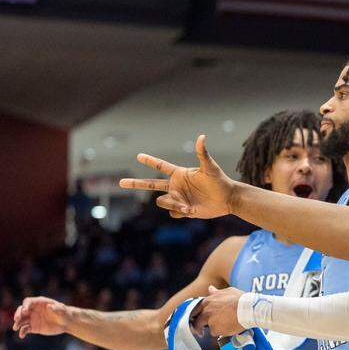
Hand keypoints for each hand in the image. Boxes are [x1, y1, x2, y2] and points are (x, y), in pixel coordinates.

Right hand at [12, 297, 68, 337]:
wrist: (66, 323)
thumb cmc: (64, 313)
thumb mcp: (62, 310)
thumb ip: (57, 308)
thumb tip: (50, 306)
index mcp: (39, 303)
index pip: (28, 302)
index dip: (25, 306)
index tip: (25, 311)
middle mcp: (33, 310)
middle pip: (21, 310)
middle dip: (18, 314)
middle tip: (17, 319)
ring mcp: (32, 318)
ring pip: (21, 320)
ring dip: (17, 323)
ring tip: (15, 328)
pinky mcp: (33, 327)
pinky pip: (25, 329)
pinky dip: (22, 332)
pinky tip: (22, 335)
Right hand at [119, 135, 238, 218]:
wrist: (227, 198)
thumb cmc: (220, 181)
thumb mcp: (210, 167)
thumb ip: (202, 153)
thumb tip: (201, 136)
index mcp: (179, 174)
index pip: (160, 166)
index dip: (150, 161)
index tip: (138, 155)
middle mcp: (176, 186)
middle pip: (150, 184)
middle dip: (136, 183)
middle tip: (121, 182)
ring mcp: (178, 198)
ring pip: (162, 202)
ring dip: (173, 204)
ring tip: (187, 206)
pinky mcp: (183, 210)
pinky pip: (173, 213)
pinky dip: (180, 212)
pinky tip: (191, 210)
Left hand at [191, 286, 244, 336]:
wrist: (249, 309)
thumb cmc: (241, 299)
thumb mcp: (228, 292)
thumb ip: (216, 292)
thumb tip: (210, 289)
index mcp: (208, 301)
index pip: (195, 310)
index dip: (197, 315)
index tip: (199, 319)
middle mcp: (206, 311)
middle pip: (198, 322)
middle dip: (200, 326)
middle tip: (204, 330)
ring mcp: (210, 321)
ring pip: (209, 328)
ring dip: (215, 328)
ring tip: (226, 326)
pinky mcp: (216, 330)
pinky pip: (217, 333)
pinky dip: (222, 332)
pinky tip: (230, 328)